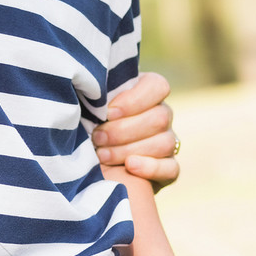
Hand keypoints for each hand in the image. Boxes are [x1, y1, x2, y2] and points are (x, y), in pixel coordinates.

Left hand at [93, 71, 178, 187]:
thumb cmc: (84, 125)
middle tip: (97, 138)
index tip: (108, 113)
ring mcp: (167, 142)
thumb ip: (96, 96)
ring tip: (102, 155)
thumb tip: (93, 88)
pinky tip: (129, 166)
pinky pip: (171, 168)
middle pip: (159, 118)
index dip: (134, 100)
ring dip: (129, 150)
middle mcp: (161, 116)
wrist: (84, 161)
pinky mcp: (167, 169)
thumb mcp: (88, 106)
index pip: (157, 86)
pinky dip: (150, 168)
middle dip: (123, 131)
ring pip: (164, 143)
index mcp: (146, 93)